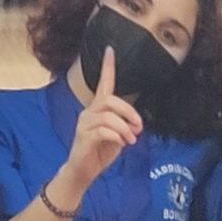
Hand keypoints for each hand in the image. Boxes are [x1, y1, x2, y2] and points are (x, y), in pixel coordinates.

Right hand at [59, 46, 143, 193]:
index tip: (110, 49)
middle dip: (128, 112)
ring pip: (108, 116)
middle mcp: (89, 112)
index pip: (103, 83)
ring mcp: (84, 124)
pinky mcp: (84, 137)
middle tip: (138, 127)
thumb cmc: (100, 151)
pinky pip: (104, 131)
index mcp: (98, 109)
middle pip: (110, 100)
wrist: (83, 171)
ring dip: (125, 128)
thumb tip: (135, 122)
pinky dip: (118, 136)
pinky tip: (121, 143)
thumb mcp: (118, 135)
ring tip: (131, 140)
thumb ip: (124, 124)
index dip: (107, 66)